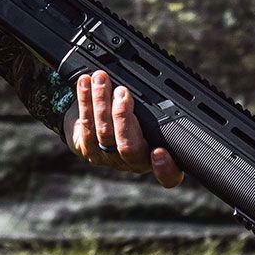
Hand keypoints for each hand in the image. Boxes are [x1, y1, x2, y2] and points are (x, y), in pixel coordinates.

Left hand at [64, 70, 183, 187]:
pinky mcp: (88, 149)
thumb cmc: (134, 117)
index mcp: (157, 157)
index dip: (166, 168)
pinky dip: (86, 100)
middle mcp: (134, 162)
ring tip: (101, 80)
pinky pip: (87, 123)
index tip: (160, 152)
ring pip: (105, 132)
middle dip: (123, 117)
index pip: (169, 175)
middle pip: (129, 147)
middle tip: (122, 93)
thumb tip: (161, 84)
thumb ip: (155, 111)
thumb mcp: (150, 115)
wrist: (101, 125)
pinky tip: (85, 83)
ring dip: (101, 101)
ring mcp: (109, 158)